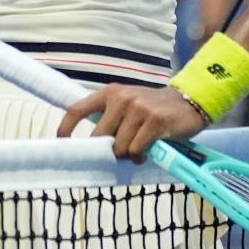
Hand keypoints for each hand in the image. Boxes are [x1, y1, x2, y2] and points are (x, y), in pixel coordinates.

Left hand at [57, 83, 206, 162]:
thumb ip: (110, 120)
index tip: (60, 142)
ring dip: (129, 154)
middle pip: (99, 138)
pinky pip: (136, 150)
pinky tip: (150, 149)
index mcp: (110, 93)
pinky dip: (141, 156)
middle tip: (124, 150)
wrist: (188, 102)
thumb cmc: (153, 109)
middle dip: (109, 150)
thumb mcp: (128, 106)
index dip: (66, 127)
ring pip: (119, 148)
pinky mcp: (154, 120)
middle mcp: (122, 97)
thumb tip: (92, 148)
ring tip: (142, 146)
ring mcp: (139, 108)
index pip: (78, 109)